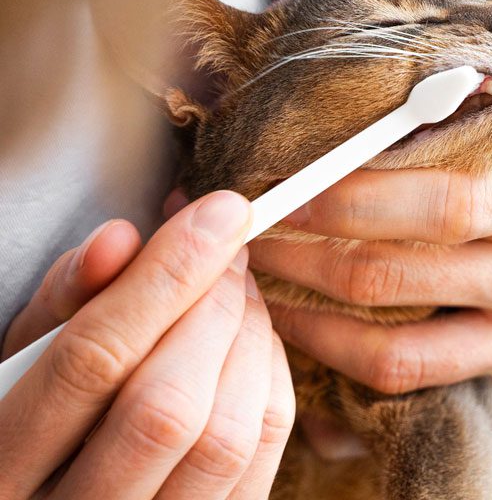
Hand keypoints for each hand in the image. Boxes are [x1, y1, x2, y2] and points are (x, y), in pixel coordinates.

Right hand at [0, 192, 294, 498]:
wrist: (57, 488)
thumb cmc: (31, 411)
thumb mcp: (22, 355)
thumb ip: (66, 301)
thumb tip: (121, 240)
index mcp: (1, 468)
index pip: (92, 363)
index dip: (165, 278)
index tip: (217, 213)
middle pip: (168, 408)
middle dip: (213, 309)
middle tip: (227, 248)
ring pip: (227, 439)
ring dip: (250, 342)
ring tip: (237, 288)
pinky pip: (263, 456)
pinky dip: (271, 382)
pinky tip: (252, 340)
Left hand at [250, 0, 491, 416]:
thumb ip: (429, 20)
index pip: (439, 202)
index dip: (346, 201)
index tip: (269, 185)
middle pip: (404, 277)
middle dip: (302, 259)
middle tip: (236, 235)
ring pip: (404, 353)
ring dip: (310, 326)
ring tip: (255, 288)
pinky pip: (426, 387)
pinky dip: (360, 382)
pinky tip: (313, 345)